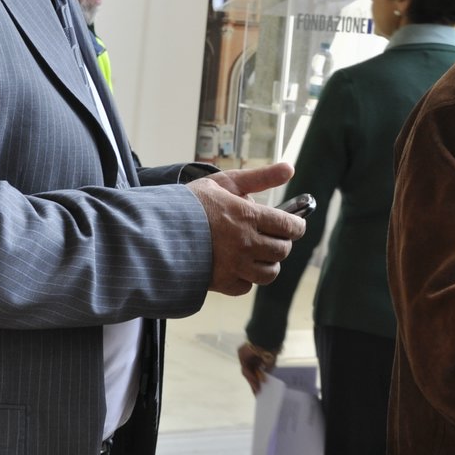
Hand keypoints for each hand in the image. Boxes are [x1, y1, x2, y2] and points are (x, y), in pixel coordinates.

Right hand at [188, 162, 305, 295]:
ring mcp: (235, 266)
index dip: (297, 226)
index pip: (290, 226)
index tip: (295, 225)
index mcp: (248, 216)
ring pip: (269, 273)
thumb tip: (290, 168)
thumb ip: (260, 177)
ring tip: (256, 253)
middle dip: (281, 242)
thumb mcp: (225, 182)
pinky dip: (246, 278)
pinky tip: (237, 266)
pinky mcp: (222, 283)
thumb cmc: (191, 203)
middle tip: (271, 236)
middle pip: (282, 250)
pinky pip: (247, 286)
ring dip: (268, 262)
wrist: (157, 230)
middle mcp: (246, 244)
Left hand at [237, 340, 276, 394]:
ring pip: (247, 372)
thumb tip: (264, 380)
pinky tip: (254, 381)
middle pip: (251, 373)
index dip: (257, 381)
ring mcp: (246, 357)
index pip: (256, 372)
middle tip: (257, 393)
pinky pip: (245, 368)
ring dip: (252, 381)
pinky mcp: (242, 356)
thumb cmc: (271, 348)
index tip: (260, 390)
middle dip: (254, 383)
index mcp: (258, 359)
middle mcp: (251, 358)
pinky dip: (250, 375)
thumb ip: (266, 371)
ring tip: (257, 389)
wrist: (267, 339)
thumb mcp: (270, 363)